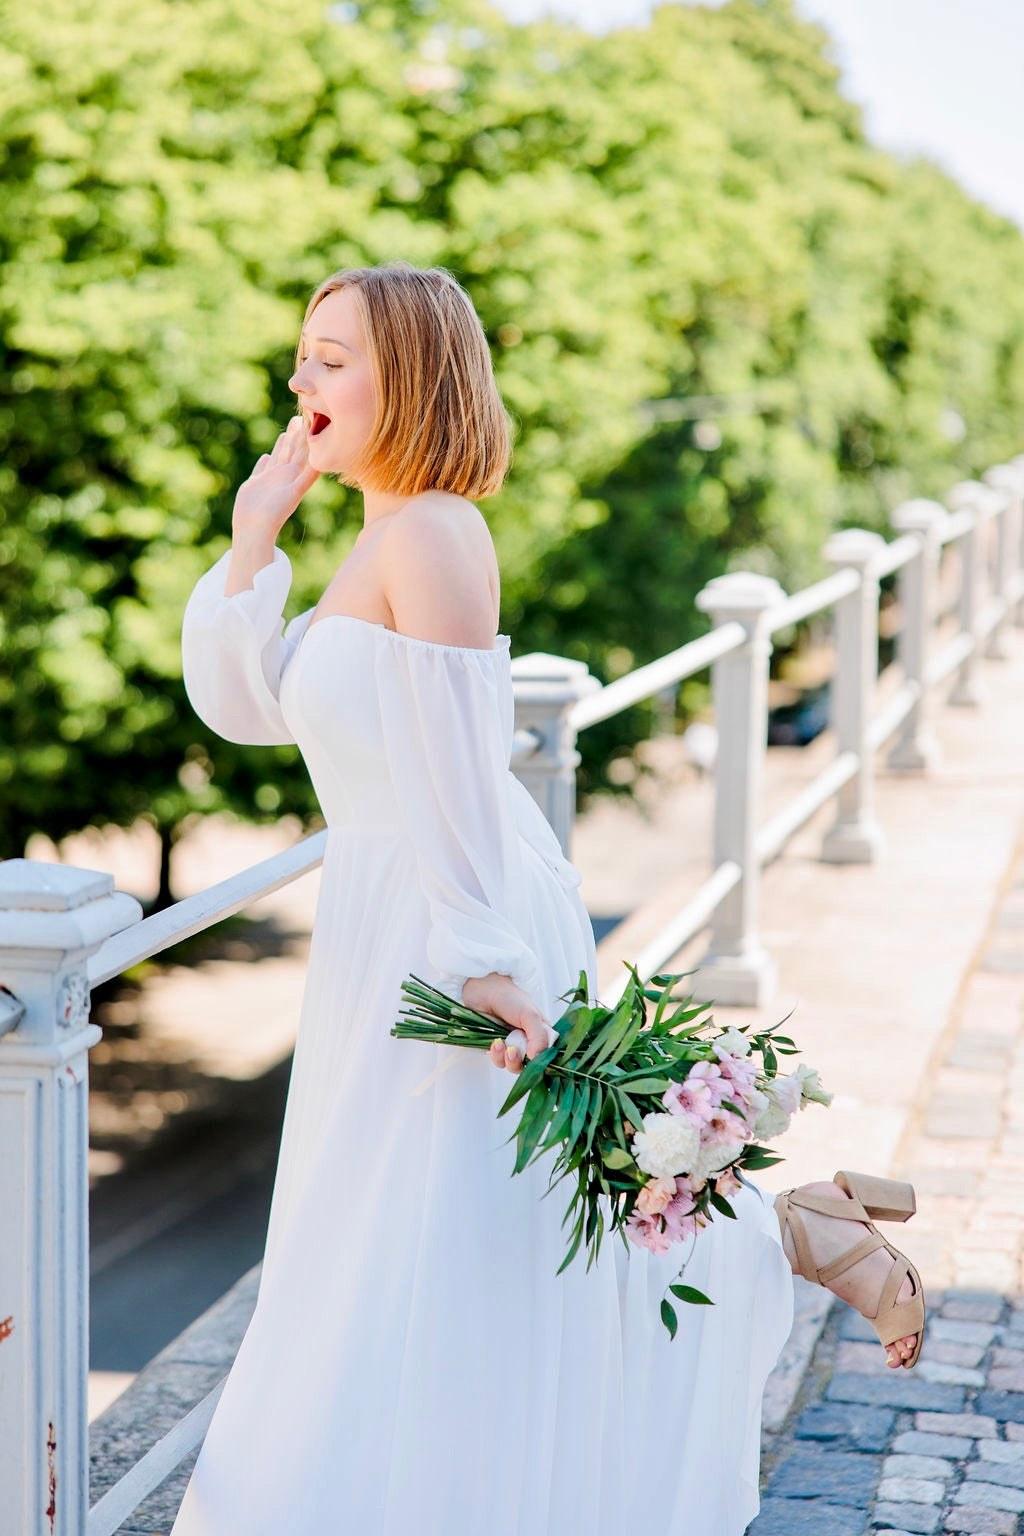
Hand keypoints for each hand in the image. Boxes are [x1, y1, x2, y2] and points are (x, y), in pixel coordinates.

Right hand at [232, 416, 319, 541]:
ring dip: (282, 445)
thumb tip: (322, 462)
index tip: (311, 418)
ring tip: (287, 433)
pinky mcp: (255, 485)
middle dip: (296, 435)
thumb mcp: (295, 492)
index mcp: (293, 476)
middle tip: (300, 416)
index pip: (302, 451)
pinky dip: (265, 462)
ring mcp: (269, 481)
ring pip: (277, 457)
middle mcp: (283, 477)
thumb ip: (308, 476)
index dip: (306, 435)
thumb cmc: (276, 512)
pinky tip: (267, 456)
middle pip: (291, 451)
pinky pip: (262, 469)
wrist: (256, 527)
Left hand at [461, 973, 557, 1074]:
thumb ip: (539, 1037)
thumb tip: (538, 1057)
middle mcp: (529, 1042)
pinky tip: (494, 1043)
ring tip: (500, 1044)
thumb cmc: (510, 997)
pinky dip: (496, 1056)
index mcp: (542, 1033)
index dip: (544, 1061)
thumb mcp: (530, 1015)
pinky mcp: (497, 1048)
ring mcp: (513, 1045)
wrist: (483, 989)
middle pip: (531, 1065)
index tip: (535, 1060)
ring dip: (508, 1060)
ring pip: (515, 1066)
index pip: (549, 1054)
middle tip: (513, 1052)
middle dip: (521, 1062)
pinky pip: (499, 1061)